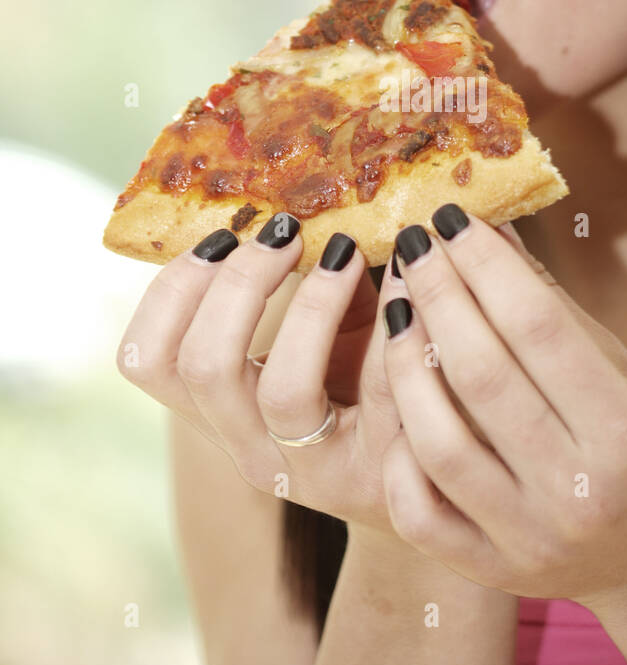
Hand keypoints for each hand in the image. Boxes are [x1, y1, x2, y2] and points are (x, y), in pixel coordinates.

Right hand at [115, 215, 431, 535]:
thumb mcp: (326, 332)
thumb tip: (300, 184)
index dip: (172, 290)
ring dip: (310, 304)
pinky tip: (410, 282)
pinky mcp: (384, 472)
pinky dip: (395, 324)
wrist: (443, 481)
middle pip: (202, 367)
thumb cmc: (374, 383)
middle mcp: (253, 449)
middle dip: (240, 282)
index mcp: (221, 412)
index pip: (146, 360)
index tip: (224, 235)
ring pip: (281, 392)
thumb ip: (302, 277)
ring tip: (344, 253)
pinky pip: (381, 394)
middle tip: (286, 233)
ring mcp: (314, 469)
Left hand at [379, 208, 626, 609]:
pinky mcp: (489, 569)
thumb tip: (489, 227)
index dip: (486, 264)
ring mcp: (528, 538)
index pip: (537, 327)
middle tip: (414, 245)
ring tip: (398, 306)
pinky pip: (419, 508)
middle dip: (439, 295)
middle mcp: (577, 490)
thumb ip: (551, 306)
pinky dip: (398, 450)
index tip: (452, 218)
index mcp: (624, 431)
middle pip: (482, 375)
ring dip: (406, 361)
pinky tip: (396, 395)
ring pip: (439, 440)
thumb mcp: (618, 369)